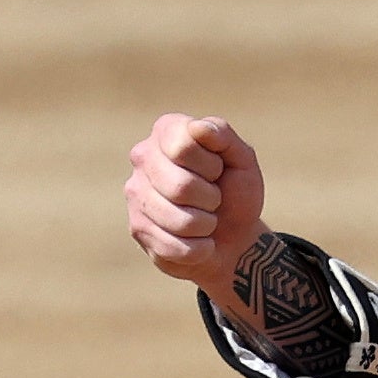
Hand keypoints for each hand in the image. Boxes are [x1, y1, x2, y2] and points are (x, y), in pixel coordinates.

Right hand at [125, 112, 267, 305]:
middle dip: (211, 199)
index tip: (218, 170)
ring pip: (179, 220)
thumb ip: (223, 136)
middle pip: (180, 187)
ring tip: (206, 220)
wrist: (235, 237)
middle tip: (214, 199)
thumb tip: (199, 128)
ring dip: (206, 226)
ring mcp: (135, 193)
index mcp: (167, 131)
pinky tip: (198, 240)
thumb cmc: (236, 192)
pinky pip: (175, 247)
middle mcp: (142, 157)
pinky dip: (199, 249)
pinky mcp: (137, 227)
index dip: (211, 166)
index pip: (184, 146)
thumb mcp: (242, 160)